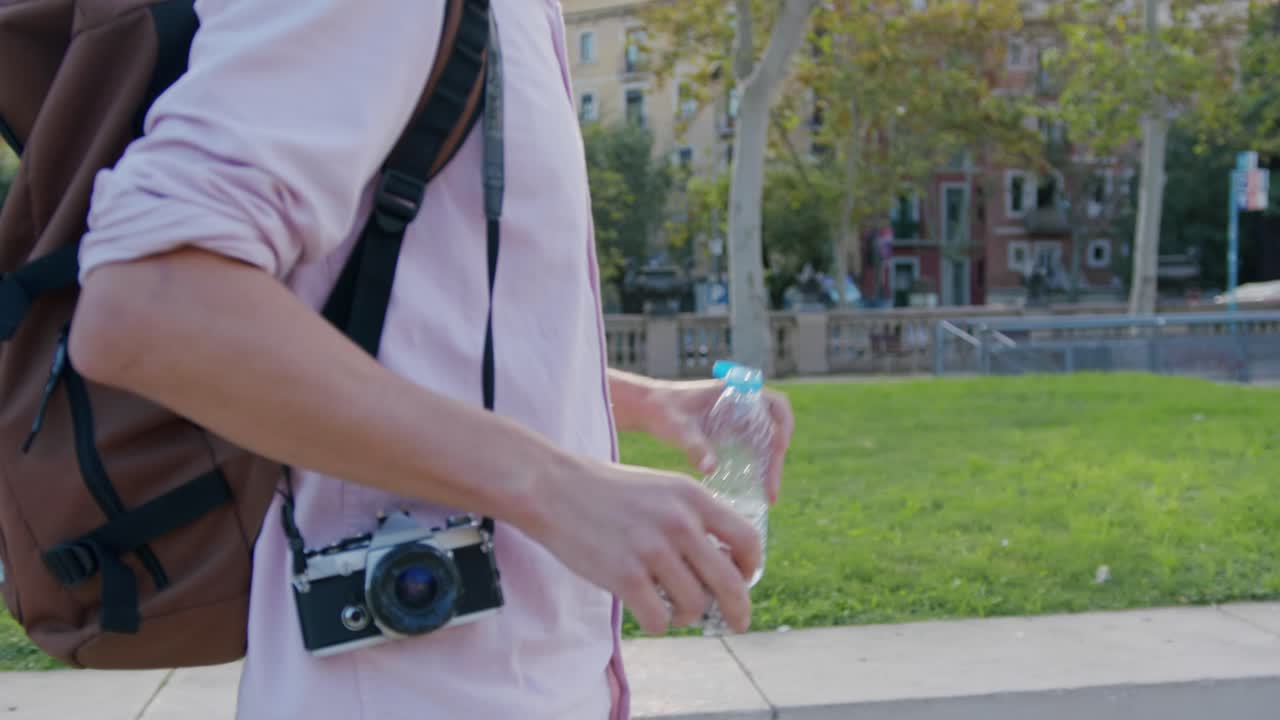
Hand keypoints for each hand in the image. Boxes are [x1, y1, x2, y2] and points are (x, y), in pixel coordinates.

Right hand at [527, 455, 762, 634]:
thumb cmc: (608, 491)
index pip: (746, 539)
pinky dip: (659, 624)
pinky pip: (660, 619)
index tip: (744, 579)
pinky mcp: (624, 575)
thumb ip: (693, 517)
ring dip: (687, 615)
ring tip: (673, 608)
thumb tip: (724, 563)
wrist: (553, 488)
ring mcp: (652, 550)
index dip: (751, 567)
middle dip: (738, 610)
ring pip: (694, 605)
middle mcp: (679, 522)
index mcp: (692, 496)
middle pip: (730, 582)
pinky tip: (649, 613)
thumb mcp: (661, 488)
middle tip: (737, 623)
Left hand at [638, 379, 794, 503]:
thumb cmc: (662, 410)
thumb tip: (710, 470)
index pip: (776, 405)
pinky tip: (757, 488)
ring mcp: (740, 419)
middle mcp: (744, 404)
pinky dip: (758, 466)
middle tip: (771, 491)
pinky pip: (754, 449)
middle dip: (776, 459)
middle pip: (775, 430)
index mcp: (736, 393)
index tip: (779, 450)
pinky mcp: (733, 432)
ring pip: (767, 442)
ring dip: (770, 466)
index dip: (784, 426)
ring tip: (769, 496)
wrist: (649, 408)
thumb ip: (694, 446)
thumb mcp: (678, 428)